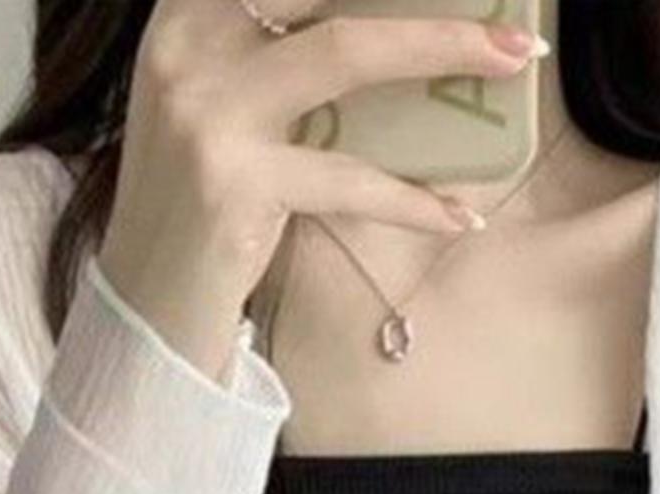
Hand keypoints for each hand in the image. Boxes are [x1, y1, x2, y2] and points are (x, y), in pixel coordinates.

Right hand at [96, 0, 547, 379]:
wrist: (146, 299)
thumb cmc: (198, 198)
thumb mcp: (214, 103)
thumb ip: (266, 52)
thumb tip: (386, 29)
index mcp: (183, 13)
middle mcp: (187, 47)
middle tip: (502, 9)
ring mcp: (208, 113)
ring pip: (345, 55)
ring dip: (442, 50)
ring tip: (513, 62)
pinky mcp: (235, 185)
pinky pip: (350, 179)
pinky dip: (413, 201)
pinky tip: (458, 214)